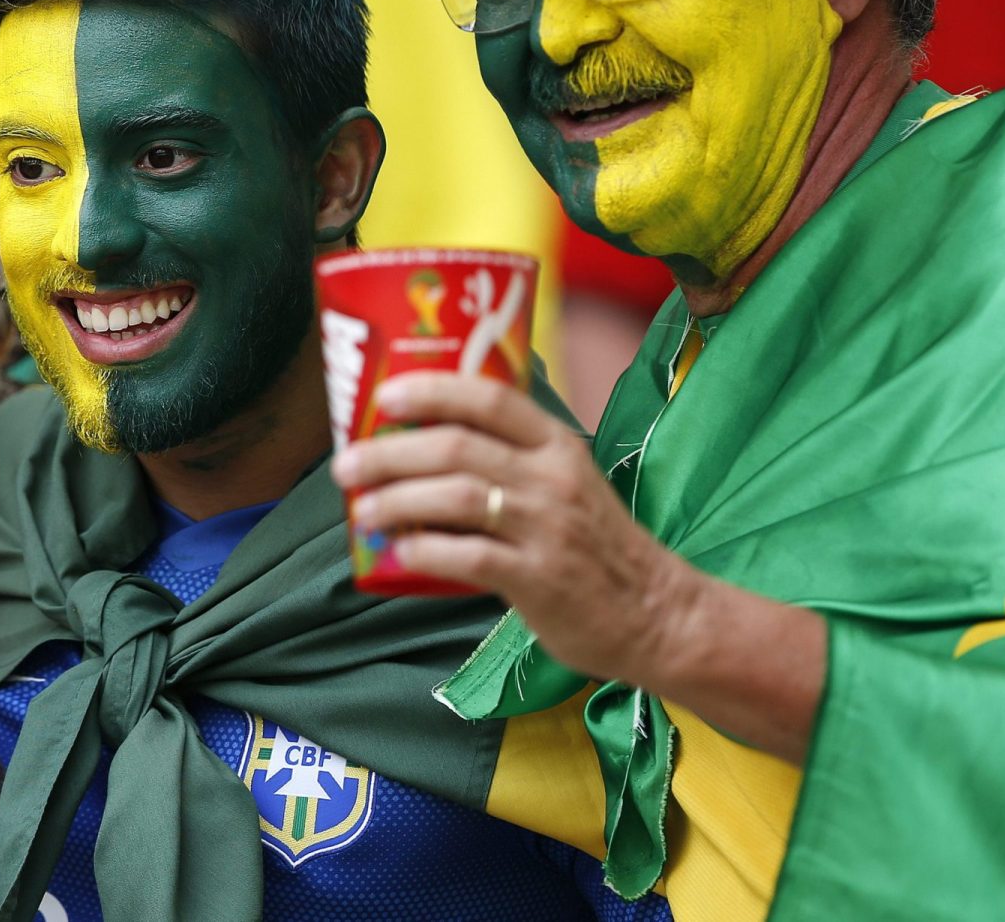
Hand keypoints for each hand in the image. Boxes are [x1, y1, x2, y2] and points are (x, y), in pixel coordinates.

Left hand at [331, 371, 696, 687]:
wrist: (657, 614)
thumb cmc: (596, 546)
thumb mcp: (565, 483)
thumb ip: (508, 461)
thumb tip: (418, 449)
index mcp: (557, 444)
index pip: (489, 397)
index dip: (430, 390)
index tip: (383, 396)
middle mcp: (551, 477)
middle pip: (456, 446)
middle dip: (390, 452)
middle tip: (347, 464)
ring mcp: (547, 527)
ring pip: (455, 496)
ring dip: (397, 500)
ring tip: (360, 510)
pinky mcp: (539, 579)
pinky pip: (468, 556)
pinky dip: (425, 549)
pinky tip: (400, 551)